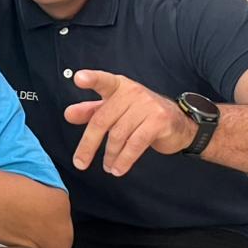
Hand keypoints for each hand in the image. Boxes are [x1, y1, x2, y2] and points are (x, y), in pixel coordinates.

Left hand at [63, 70, 194, 175]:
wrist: (179, 124)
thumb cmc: (141, 115)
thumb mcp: (115, 110)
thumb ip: (92, 111)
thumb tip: (69, 114)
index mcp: (119, 86)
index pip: (103, 81)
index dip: (91, 79)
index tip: (78, 78)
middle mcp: (133, 92)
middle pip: (103, 120)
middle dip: (89, 144)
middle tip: (79, 162)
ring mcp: (148, 105)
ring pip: (118, 135)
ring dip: (110, 155)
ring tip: (107, 167)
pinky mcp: (159, 121)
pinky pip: (136, 144)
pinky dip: (125, 160)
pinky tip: (118, 169)